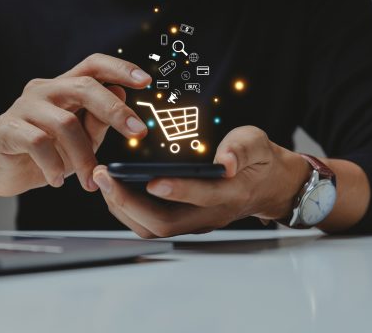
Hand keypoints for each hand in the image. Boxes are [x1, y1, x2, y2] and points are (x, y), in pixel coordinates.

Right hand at [0, 54, 150, 196]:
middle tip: (138, 133)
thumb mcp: (82, 140)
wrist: (4, 171)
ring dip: (83, 156)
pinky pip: (38, 142)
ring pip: (65, 123)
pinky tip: (57, 179)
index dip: (120, 68)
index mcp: (65, 87)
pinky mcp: (7, 128)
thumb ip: (99, 120)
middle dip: (115, 110)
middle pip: (84, 87)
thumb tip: (121, 93)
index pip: (94, 65)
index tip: (146, 81)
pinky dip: (54, 165)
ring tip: (90, 181)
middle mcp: (44, 90)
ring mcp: (23, 106)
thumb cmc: (49, 152)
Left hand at [93, 126, 310, 237]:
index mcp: (231, 194)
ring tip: (103, 181)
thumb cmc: (259, 161)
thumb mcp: (257, 144)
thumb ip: (241, 149)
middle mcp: (210, 214)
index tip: (150, 179)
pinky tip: (116, 189)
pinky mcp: (185, 220)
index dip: (178, 190)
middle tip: (105, 177)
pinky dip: (129, 210)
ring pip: (153, 228)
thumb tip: (225, 162)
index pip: (202, 197)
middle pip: (165, 223)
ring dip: (123, 208)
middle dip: (129, 203)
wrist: (267, 185)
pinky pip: (152, 224)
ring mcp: (196, 221)